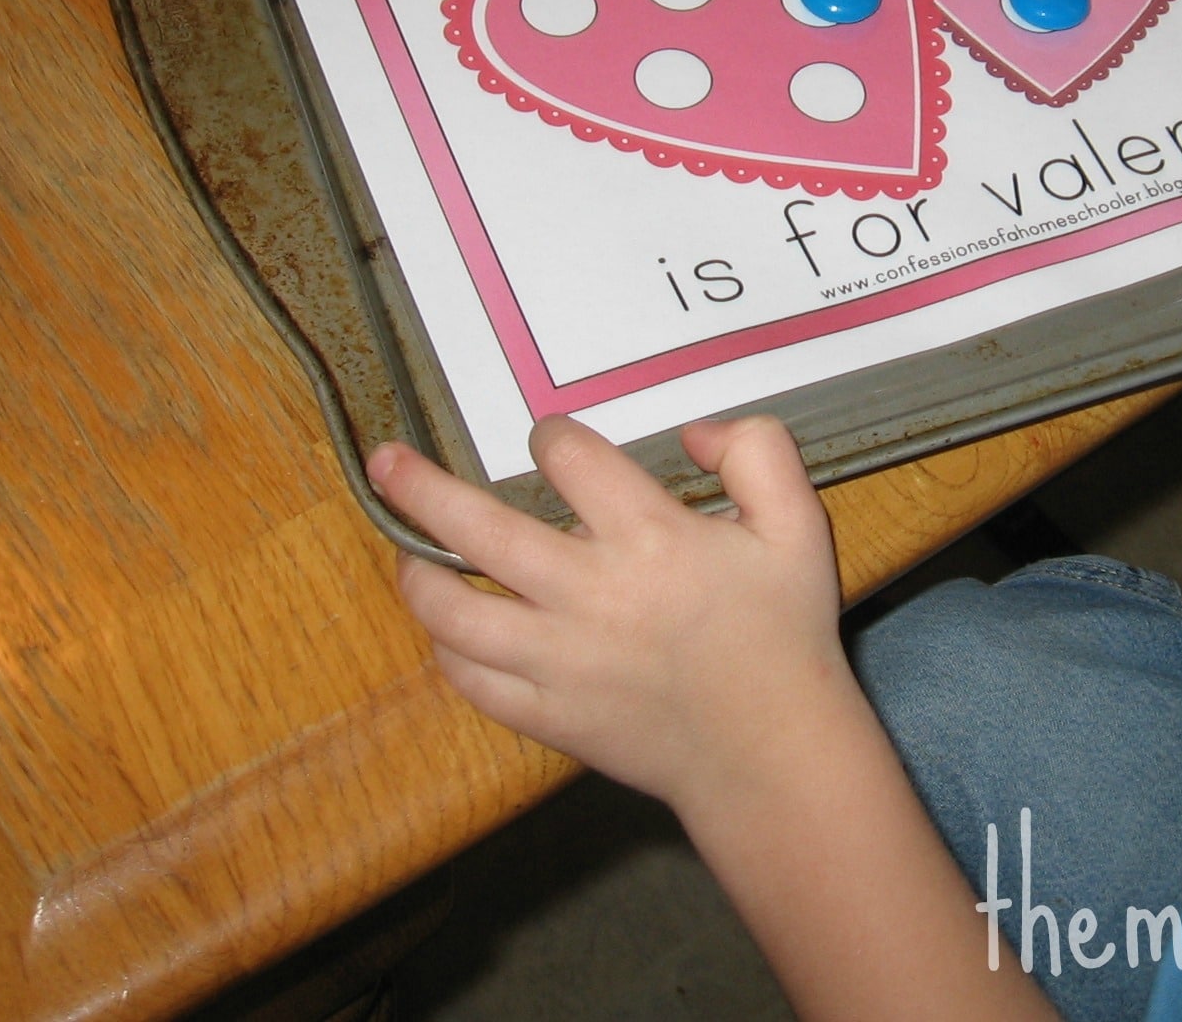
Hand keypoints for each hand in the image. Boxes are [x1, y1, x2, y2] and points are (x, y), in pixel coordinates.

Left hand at [371, 415, 858, 821]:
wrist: (770, 752)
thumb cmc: (783, 633)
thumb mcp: (797, 526)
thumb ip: (758, 453)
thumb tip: (694, 430)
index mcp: (649, 537)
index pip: (569, 460)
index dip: (552, 436)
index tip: (551, 440)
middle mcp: (590, 593)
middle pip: (479, 529)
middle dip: (422, 488)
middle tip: (383, 462)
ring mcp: (559, 660)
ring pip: (454, 612)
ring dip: (417, 576)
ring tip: (407, 552)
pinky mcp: (546, 715)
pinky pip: (472, 679)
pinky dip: (449, 649)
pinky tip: (448, 628)